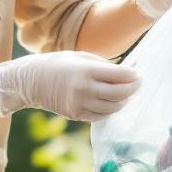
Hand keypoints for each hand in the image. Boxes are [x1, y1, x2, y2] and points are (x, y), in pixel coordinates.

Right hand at [0, 50, 139, 120]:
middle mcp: (84, 89)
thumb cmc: (58, 64)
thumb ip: (103, 65)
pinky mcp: (76, 114)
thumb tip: (126, 72)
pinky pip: (100, 116)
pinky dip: (110, 110)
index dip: (134, 76)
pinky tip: (113, 102)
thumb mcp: (80, 56)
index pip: (120, 76)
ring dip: (124, 101)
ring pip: (112, 107)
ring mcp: (80, 104)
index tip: (139, 74)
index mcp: (86, 70)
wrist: (31, 81)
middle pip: (119, 94)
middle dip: (133, 89)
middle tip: (138, 84)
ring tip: (127, 93)